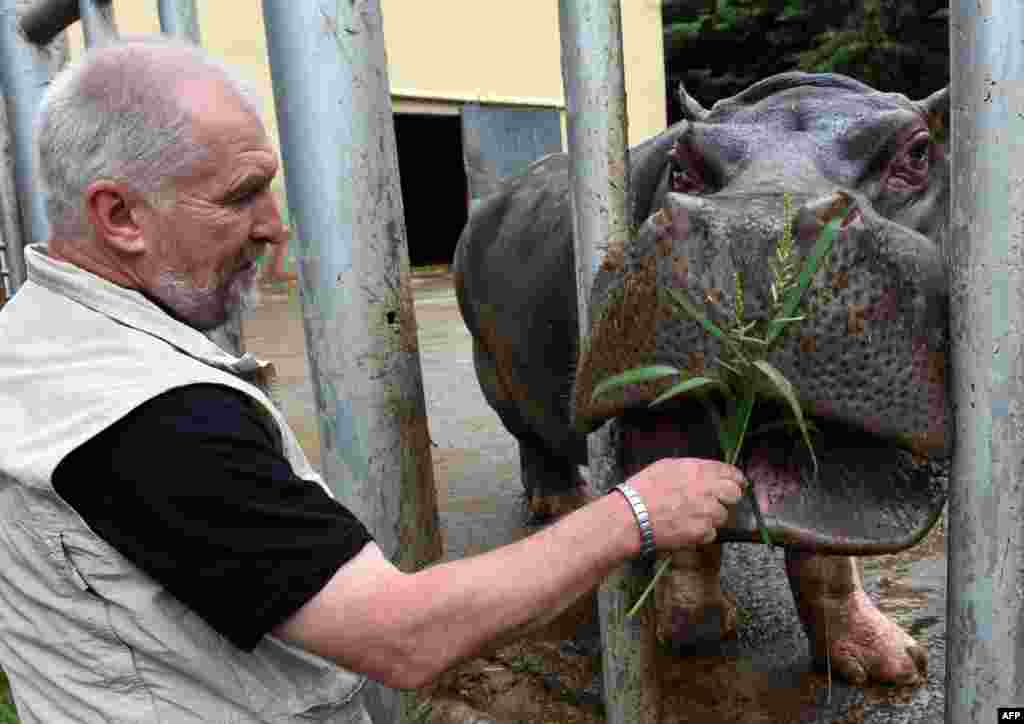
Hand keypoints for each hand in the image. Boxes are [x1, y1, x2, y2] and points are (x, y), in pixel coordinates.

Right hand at [623, 458, 744, 549]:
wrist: (629, 517)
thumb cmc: (640, 492)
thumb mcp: (664, 467)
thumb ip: (690, 469)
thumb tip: (706, 473)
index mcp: (696, 469)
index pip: (729, 472)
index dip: (735, 478)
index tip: (737, 483)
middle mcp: (706, 488)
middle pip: (734, 493)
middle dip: (728, 498)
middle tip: (715, 503)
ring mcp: (706, 511)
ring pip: (723, 516)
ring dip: (711, 518)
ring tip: (689, 518)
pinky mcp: (702, 532)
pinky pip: (711, 533)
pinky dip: (701, 533)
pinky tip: (684, 528)